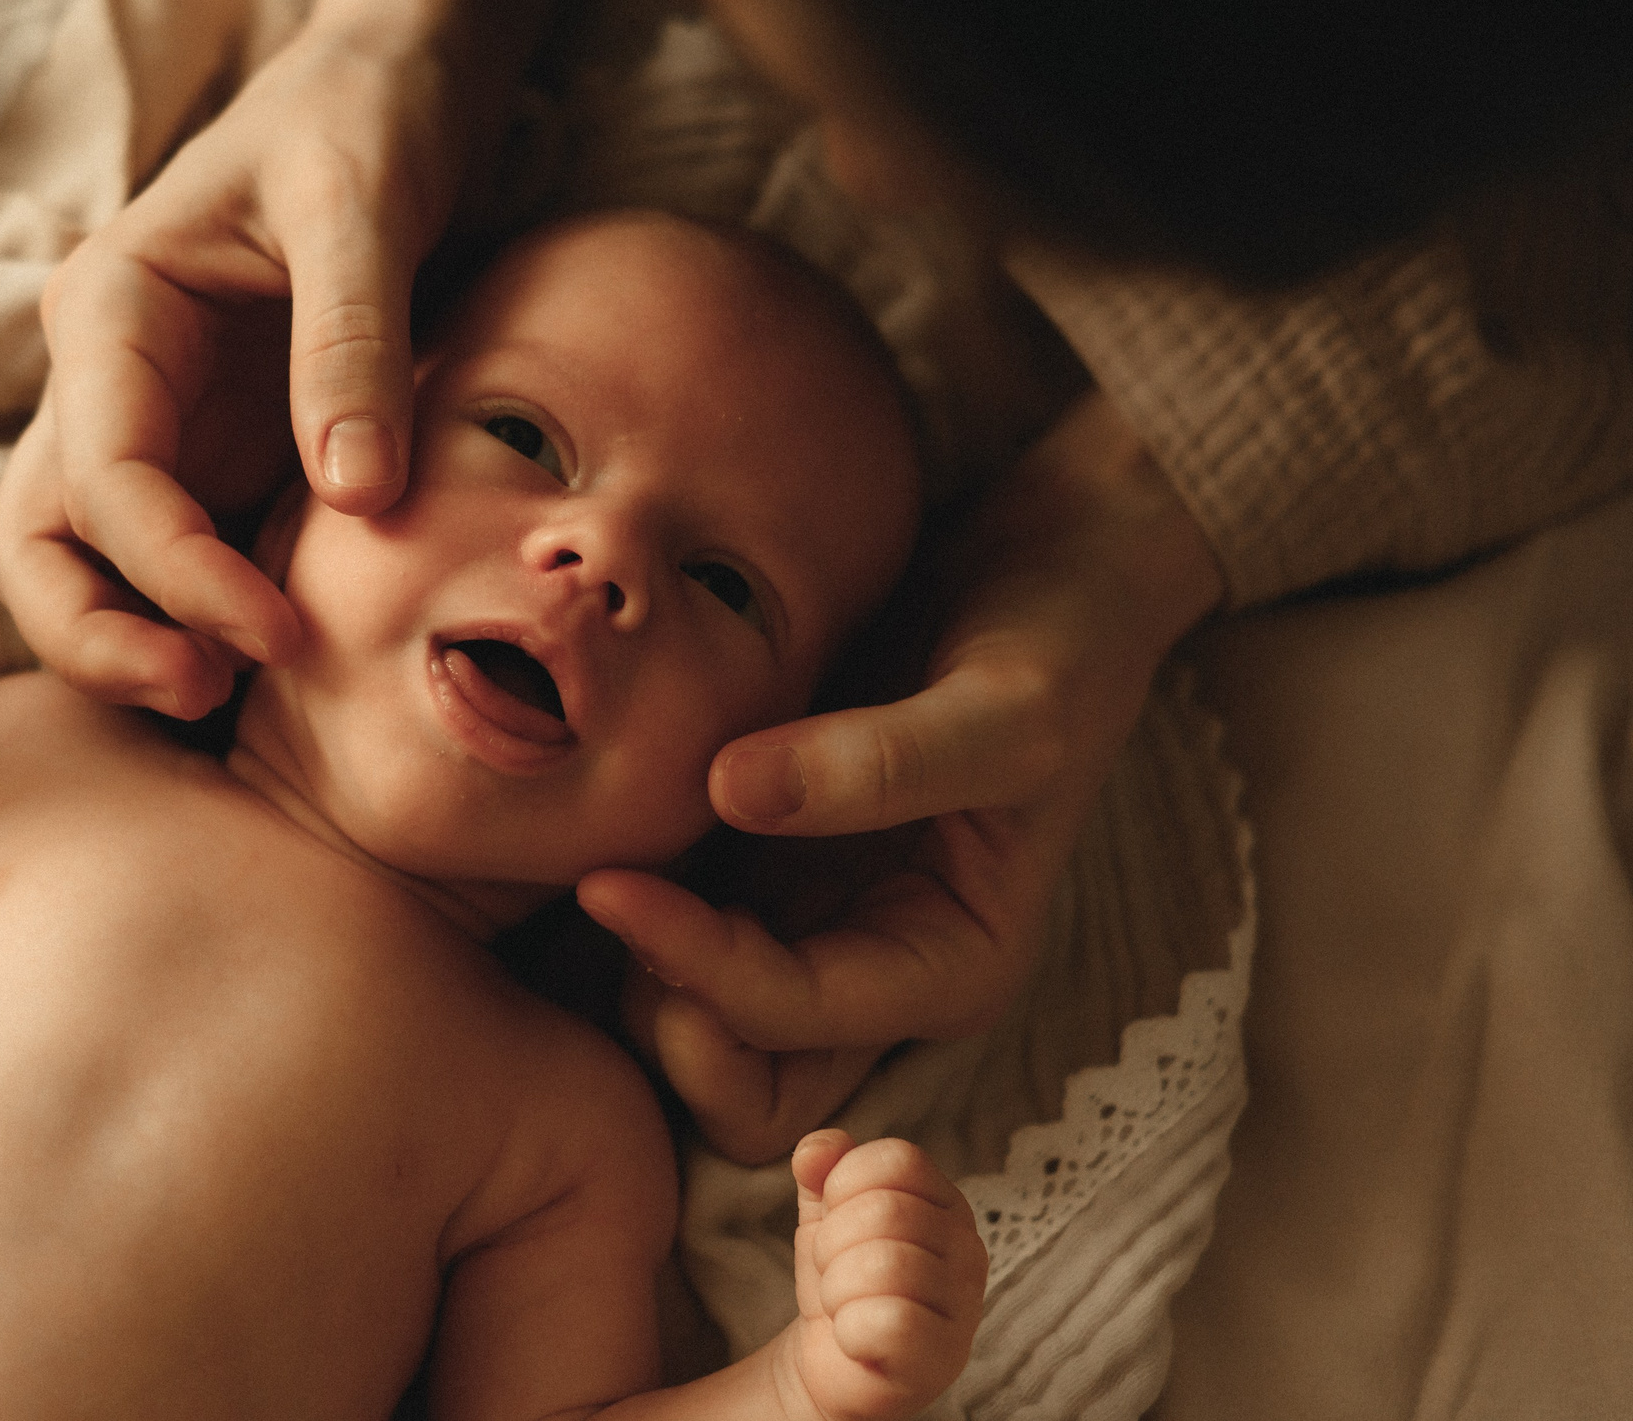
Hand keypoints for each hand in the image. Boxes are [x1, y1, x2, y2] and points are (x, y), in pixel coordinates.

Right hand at [0, 0, 546, 717]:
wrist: (395, 85)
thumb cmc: (367, 118)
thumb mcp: (364, 205)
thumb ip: (352, 341)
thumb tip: (354, 496)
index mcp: (110, 310)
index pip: (99, 478)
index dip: (176, 573)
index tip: (283, 631)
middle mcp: (104, 380)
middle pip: (37, 547)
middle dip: (101, 635)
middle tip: (212, 693)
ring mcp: (149, 428)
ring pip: (80, 570)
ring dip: (133, 642)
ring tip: (236, 692)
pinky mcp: (206, 460)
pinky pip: (167, 568)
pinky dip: (197, 622)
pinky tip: (283, 657)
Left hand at [578, 393, 1226, 1162]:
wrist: (1050, 563)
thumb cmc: (1058, 638)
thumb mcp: (1008, 701)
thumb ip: (883, 759)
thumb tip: (733, 791)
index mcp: (947, 968)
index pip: (793, 1019)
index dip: (697, 968)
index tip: (609, 883)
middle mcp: (872, 972)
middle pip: (741, 1086)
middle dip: (662, 1024)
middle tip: (602, 895)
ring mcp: (809, 923)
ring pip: (694, 1024)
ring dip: (631, 969)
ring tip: (592, 854)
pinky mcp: (760, 864)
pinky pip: (675, 927)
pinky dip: (632, 903)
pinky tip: (596, 824)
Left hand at [773, 1132, 986, 1420]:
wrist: (836, 1361)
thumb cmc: (844, 1278)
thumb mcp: (826, 1213)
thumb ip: (821, 1170)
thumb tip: (816, 1151)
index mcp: (944, 1202)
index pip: (896, 1159)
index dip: (844, 1187)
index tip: (838, 1222)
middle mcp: (967, 1246)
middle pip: (884, 1210)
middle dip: (833, 1244)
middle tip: (839, 1273)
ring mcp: (964, 1304)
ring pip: (883, 1264)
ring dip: (838, 1288)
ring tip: (847, 1304)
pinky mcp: (944, 1356)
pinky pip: (890, 1322)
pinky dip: (851, 1330)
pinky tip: (857, 1339)